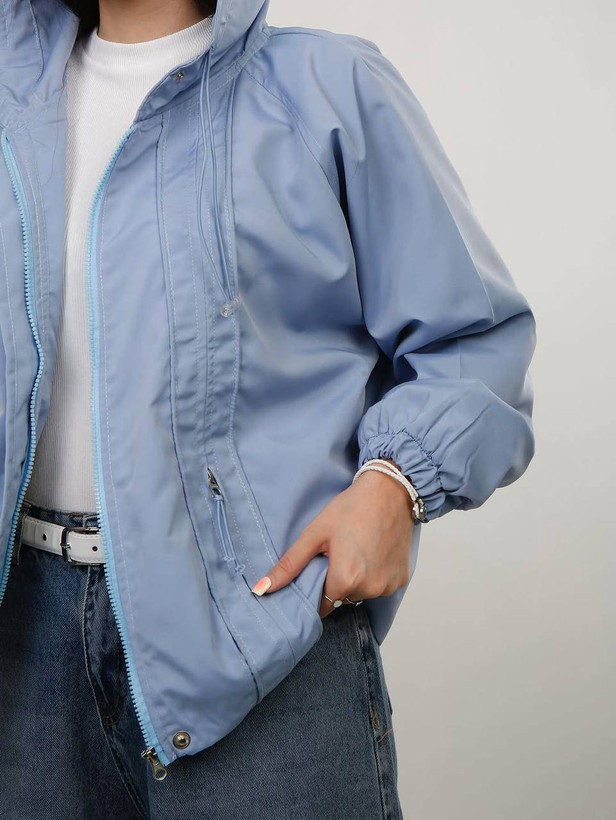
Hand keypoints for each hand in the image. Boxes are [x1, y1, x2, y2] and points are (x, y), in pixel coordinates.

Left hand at [250, 460, 415, 617]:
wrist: (390, 490)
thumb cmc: (351, 508)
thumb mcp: (315, 534)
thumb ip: (289, 565)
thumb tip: (260, 590)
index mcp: (345, 580)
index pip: (322, 604)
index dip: (318, 587)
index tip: (321, 567)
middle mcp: (369, 589)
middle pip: (342, 599)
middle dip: (337, 582)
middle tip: (339, 552)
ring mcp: (388, 586)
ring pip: (361, 593)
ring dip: (356, 580)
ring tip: (356, 550)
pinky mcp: (401, 579)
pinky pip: (380, 586)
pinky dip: (375, 575)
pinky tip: (373, 552)